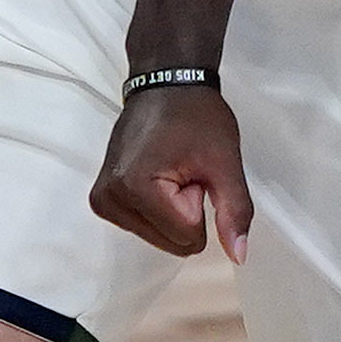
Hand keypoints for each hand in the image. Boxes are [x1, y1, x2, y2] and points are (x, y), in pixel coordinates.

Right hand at [90, 84, 252, 259]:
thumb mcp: (225, 163)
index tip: (193, 171)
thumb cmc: (194, 115)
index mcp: (135, 187)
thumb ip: (235, 211)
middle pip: (171, 242)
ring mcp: (103, 200)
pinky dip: (158, 210)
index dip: (201, 203)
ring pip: (159, 238)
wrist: (165, 86)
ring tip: (171, 170)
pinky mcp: (102, 200)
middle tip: (182, 171)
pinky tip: (157, 176)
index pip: (188, 237)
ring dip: (172, 210)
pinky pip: (145, 228)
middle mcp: (110, 198)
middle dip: (185, 210)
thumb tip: (238, 255)